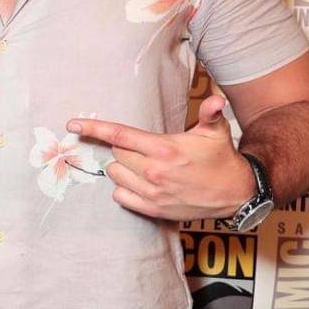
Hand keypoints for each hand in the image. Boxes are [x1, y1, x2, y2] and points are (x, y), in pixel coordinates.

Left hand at [67, 97, 255, 220]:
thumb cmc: (221, 158)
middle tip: (143, 148)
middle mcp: (154, 172)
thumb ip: (210, 113)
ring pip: (115, 174)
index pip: (119, 135)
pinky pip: (120, 197)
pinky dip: (124, 189)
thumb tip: (216, 98)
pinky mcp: (153, 209)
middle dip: (123, 148)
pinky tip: (140, 183)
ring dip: (122, 167)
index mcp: (164, 149)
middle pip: (116, 154)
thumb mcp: (216, 132)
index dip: (93, 128)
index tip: (72, 124)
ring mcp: (152, 193)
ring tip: (143, 165)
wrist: (236, 194)